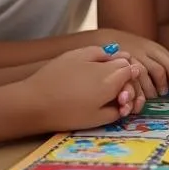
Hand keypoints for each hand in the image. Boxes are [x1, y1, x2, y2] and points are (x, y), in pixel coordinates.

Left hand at [26, 46, 142, 127]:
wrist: (35, 103)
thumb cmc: (67, 115)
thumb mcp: (98, 119)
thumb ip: (118, 109)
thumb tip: (125, 102)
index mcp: (112, 81)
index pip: (133, 73)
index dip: (132, 87)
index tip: (123, 102)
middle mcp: (104, 65)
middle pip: (125, 63)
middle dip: (125, 77)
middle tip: (117, 95)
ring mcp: (89, 56)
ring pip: (112, 55)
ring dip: (115, 65)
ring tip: (108, 80)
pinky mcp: (74, 54)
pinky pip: (95, 50)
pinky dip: (102, 56)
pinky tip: (98, 64)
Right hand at [104, 31, 168, 101]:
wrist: (103, 40)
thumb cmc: (129, 52)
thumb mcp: (146, 54)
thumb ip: (160, 66)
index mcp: (156, 49)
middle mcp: (148, 49)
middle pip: (168, 67)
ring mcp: (136, 54)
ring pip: (153, 72)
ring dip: (157, 88)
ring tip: (156, 95)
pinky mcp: (123, 61)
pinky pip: (137, 77)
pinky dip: (142, 89)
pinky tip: (141, 95)